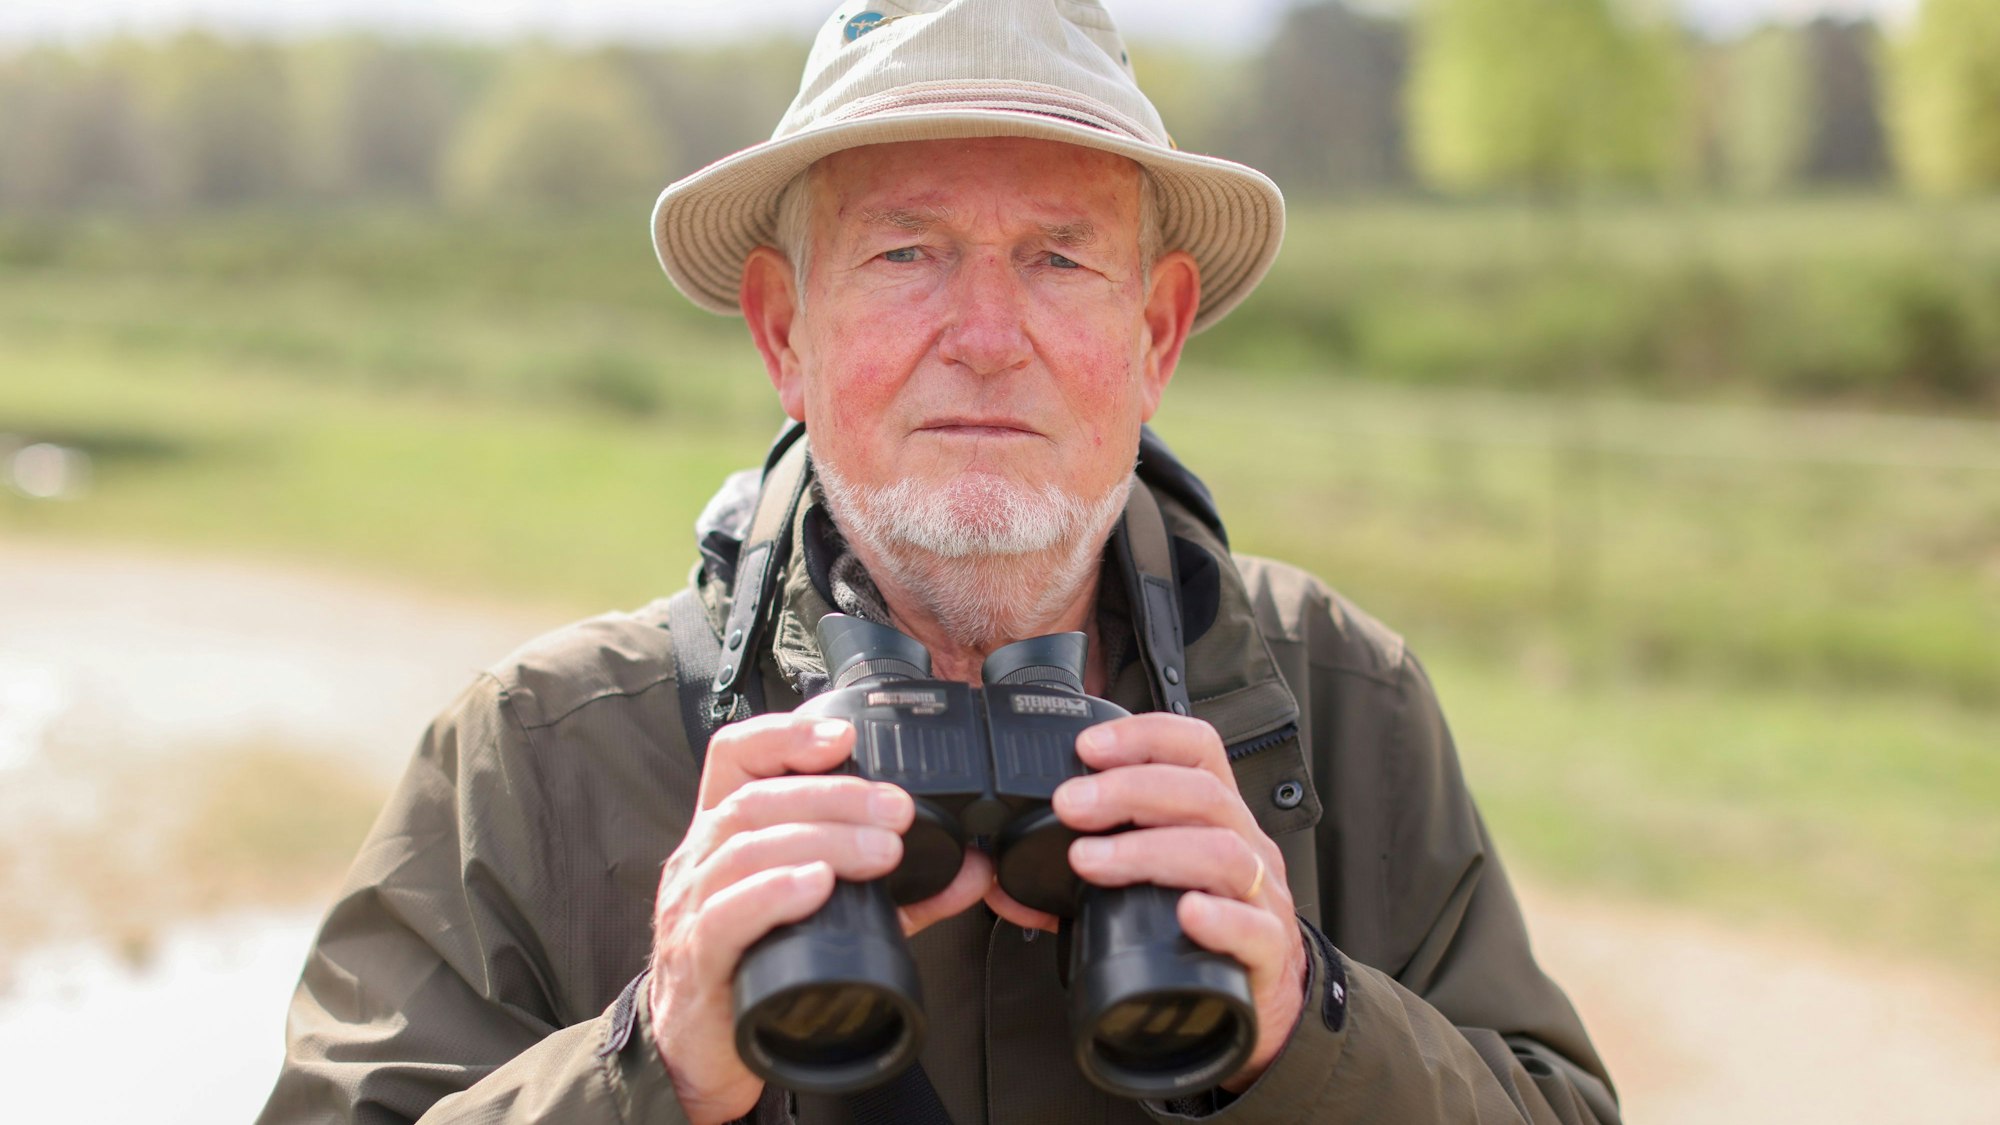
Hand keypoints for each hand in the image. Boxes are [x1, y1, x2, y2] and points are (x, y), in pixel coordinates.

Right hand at [648, 712, 991, 1123]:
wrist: (702, 1057)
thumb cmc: (757, 972)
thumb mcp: (830, 918)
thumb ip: (902, 894)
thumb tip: (973, 870)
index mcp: (724, 835)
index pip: (735, 756)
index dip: (785, 735)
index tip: (844, 737)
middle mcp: (700, 861)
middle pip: (756, 800)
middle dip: (834, 796)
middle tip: (897, 813)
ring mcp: (692, 910)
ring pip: (744, 849)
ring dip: (822, 840)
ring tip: (882, 852)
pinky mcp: (697, 961)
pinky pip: (724, 915)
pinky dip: (774, 893)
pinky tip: (816, 885)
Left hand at [987, 712, 1307, 1093]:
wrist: (1262, 1003)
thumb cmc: (1200, 930)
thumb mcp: (1155, 880)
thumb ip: (1092, 867)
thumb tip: (1003, 879)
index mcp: (1217, 816)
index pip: (1196, 748)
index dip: (1145, 736)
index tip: (1087, 747)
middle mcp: (1245, 845)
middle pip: (1202, 794)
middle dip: (1129, 790)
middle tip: (1069, 806)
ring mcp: (1261, 897)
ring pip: (1222, 853)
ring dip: (1149, 850)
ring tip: (1091, 861)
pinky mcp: (1269, 952)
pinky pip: (1254, 927)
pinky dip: (1220, 918)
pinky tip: (1186, 914)